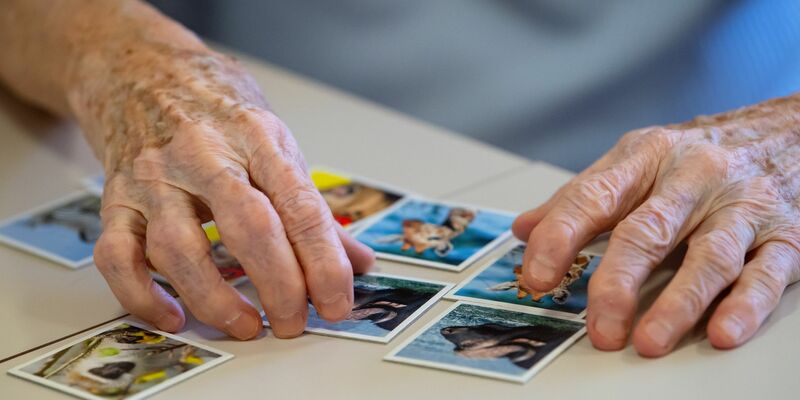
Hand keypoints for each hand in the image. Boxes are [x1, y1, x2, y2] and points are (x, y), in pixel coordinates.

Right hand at [72, 43, 374, 338]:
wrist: (139, 70)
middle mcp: (203, 156)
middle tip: (295, 323)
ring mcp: (154, 178)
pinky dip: (142, 296)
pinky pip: (117, 256)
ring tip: (247, 326)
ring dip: (215, 299)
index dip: (324, 262)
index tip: (337, 302)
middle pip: (248, 228)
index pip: (300, 207)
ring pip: (179, 249)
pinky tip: (175, 317)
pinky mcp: (116, 200)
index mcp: (256, 138)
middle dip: (279, 285)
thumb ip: (311, 205)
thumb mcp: (274, 141)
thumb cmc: (215, 108)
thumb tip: (357, 261)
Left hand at [512, 96, 799, 355]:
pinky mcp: (785, 235)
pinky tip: (721, 332)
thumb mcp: (633, 162)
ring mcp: (741, 206)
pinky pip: (766, 273)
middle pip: (648, 231)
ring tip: (649, 340)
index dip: (560, 237)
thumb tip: (524, 230)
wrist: (785, 132)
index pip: (593, 197)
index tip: (536, 275)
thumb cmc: (696, 156)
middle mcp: (694, 177)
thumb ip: (579, 198)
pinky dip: (744, 305)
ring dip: (678, 303)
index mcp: (646, 156)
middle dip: (618, 281)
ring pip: (709, 257)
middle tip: (598, 325)